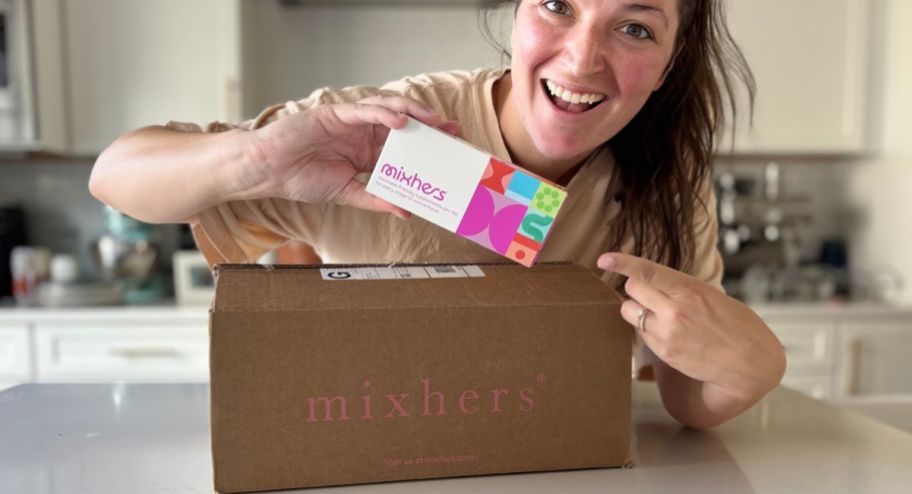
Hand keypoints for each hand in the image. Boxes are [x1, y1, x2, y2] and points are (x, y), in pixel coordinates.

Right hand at [242, 95, 459, 217]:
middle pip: (403, 124)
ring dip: (413, 114)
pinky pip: (364, 110)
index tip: (450, 149)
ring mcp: (350, 121)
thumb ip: (375, 199)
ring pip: (387, 111)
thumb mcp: (346, 193)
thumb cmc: (300, 179)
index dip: (427, 145)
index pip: (404, 145)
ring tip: (434, 122)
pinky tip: (400, 121)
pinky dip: (383, 113)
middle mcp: (362, 133)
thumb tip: (406, 212)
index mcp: (366, 150)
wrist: (267, 172)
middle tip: (453, 130)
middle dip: (429, 125)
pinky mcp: (334, 113)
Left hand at [597, 252, 785, 404]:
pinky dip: (647, 329)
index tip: (604, 259)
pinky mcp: (664, 352)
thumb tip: (650, 280)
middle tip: (652, 294)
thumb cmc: (734, 324)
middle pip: (632, 289)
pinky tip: (668, 333)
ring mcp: (668, 333)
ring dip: (638, 310)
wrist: (749, 362)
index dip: (622, 263)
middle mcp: (675, 310)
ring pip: (630, 312)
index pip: (646, 271)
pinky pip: (640, 333)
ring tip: (661, 315)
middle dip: (637, 289)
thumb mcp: (711, 295)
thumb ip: (680, 288)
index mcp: (690, 289)